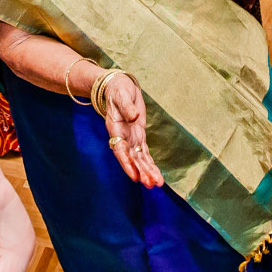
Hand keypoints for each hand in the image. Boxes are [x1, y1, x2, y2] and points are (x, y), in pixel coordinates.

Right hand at [100, 71, 163, 187]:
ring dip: (147, 171)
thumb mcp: (122, 94)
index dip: (127, 163)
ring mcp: (130, 139)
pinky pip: (144, 153)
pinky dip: (149, 164)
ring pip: (138, 159)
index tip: (134, 176)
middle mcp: (122, 137)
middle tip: (151, 184)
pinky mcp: (138, 137)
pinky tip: (156, 175)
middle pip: (131, 158)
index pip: (120, 149)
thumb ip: (127, 106)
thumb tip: (134, 117)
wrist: (118, 87)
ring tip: (156, 183)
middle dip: (141, 171)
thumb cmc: (118, 90)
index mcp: (115, 128)